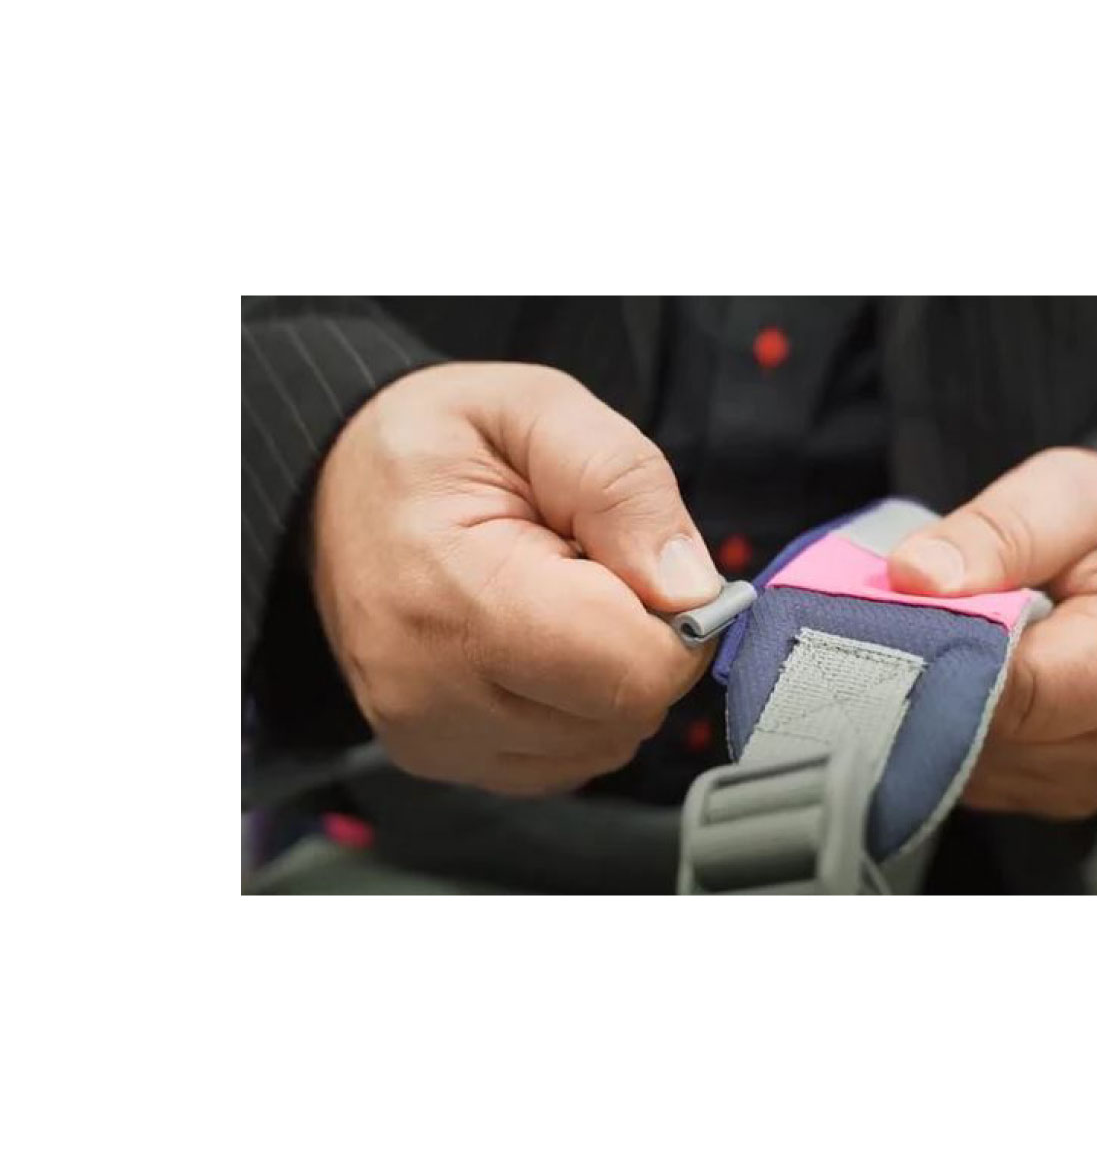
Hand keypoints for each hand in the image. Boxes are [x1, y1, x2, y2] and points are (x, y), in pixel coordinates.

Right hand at [310, 363, 721, 795]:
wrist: (333, 482)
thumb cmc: (437, 443)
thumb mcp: (538, 408)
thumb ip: (624, 487)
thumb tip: (691, 590)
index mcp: (457, 594)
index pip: (633, 669)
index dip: (678, 618)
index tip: (646, 561)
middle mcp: (431, 688)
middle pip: (625, 713)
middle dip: (642, 641)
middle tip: (592, 571)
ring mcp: (430, 734)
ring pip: (603, 743)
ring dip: (609, 675)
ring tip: (556, 601)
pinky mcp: (438, 756)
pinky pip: (564, 759)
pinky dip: (576, 706)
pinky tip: (536, 645)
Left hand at [888, 448, 1096, 818]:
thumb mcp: (1071, 493)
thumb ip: (997, 529)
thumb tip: (917, 575)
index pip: (1019, 688)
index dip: (944, 652)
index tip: (889, 615)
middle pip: (987, 734)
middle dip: (929, 676)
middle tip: (889, 620)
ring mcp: (1092, 782)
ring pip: (967, 764)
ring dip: (931, 706)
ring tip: (929, 641)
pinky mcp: (1053, 797)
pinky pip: (971, 777)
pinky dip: (944, 730)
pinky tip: (951, 678)